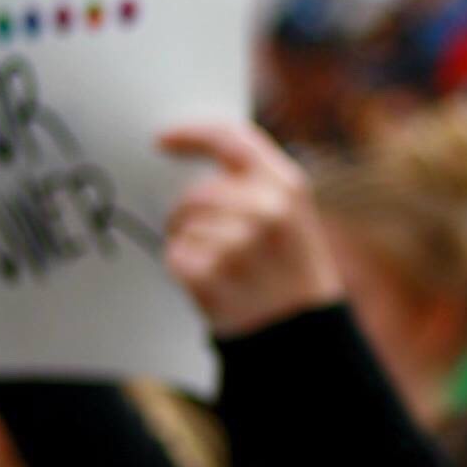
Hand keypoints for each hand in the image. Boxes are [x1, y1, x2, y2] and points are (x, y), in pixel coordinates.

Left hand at [158, 123, 343, 336]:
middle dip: (193, 212)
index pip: (232, 139)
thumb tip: (195, 156)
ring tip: (222, 264)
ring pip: (184, 222)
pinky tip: (213, 281)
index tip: (162, 141)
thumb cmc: (293, 267)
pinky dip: (185, 267)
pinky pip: (175, 254)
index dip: (192, 135)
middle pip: (198, 192)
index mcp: (289, 187)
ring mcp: (238, 243)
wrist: (304, 331)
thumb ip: (258, 181)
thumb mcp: (295, 213)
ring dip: (191, 241)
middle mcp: (266, 210)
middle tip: (213, 238)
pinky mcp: (210, 274)